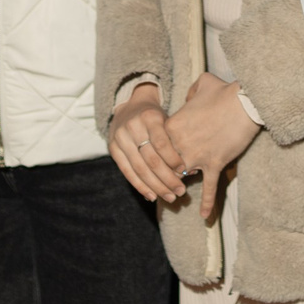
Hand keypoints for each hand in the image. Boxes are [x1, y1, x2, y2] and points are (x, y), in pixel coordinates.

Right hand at [109, 83, 188, 202]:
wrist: (130, 107)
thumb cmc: (156, 118)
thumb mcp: (167, 121)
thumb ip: (176, 142)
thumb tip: (191, 171)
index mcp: (149, 117)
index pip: (161, 143)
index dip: (173, 159)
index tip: (185, 171)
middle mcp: (132, 127)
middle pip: (151, 159)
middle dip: (167, 178)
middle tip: (180, 191)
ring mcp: (120, 138)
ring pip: (139, 168)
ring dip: (155, 186)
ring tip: (169, 197)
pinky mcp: (113, 149)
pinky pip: (127, 172)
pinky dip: (140, 186)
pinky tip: (152, 196)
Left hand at [163, 72, 261, 221]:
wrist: (245, 101)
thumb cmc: (225, 91)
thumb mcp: (203, 83)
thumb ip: (190, 91)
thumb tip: (188, 98)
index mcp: (174, 125)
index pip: (156, 145)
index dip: (154, 154)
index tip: (151, 161)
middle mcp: (181, 143)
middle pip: (164, 165)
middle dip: (160, 175)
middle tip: (157, 186)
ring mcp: (198, 155)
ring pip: (180, 177)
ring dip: (176, 189)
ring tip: (173, 200)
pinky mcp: (215, 163)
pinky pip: (209, 186)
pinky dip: (207, 202)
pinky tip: (204, 216)